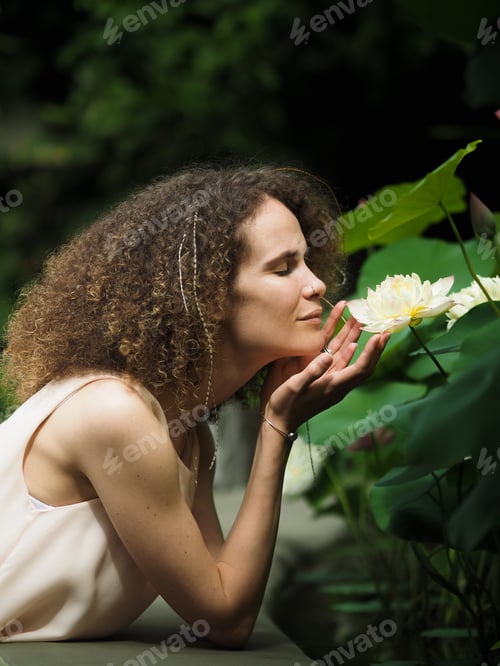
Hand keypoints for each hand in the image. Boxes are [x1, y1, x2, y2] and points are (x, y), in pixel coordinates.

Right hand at [261, 302, 389, 430]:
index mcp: (333, 386)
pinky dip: (347, 348)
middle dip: (375, 347)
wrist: (278, 420)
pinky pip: (341, 361)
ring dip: (359, 342)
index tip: (379, 336)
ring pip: (351, 359)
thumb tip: (328, 356)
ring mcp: (332, 381)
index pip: (360, 369)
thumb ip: (312, 372)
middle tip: (384, 328)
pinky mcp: (325, 379)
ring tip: (366, 325)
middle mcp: (338, 384)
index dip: (371, 352)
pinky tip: (351, 339)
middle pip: (364, 364)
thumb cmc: (284, 404)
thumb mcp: (294, 386)